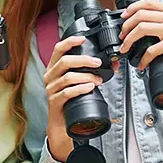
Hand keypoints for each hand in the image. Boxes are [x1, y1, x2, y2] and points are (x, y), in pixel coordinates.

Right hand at [44, 36, 101, 161]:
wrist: (62, 123)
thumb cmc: (70, 100)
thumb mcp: (78, 82)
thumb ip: (90, 72)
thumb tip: (113, 64)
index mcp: (53, 68)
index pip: (58, 49)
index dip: (70, 42)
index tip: (83, 39)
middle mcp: (49, 76)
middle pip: (64, 61)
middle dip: (83, 60)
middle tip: (98, 63)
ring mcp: (51, 89)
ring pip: (67, 77)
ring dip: (86, 76)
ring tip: (98, 79)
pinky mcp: (54, 101)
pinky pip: (67, 92)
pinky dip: (81, 88)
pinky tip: (90, 88)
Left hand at [119, 0, 162, 73]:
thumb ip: (161, 21)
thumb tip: (139, 24)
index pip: (146, 3)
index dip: (131, 9)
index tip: (123, 17)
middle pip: (140, 15)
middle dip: (126, 26)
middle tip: (122, 37)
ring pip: (142, 28)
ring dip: (129, 40)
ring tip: (125, 49)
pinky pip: (151, 49)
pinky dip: (143, 58)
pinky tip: (142, 63)